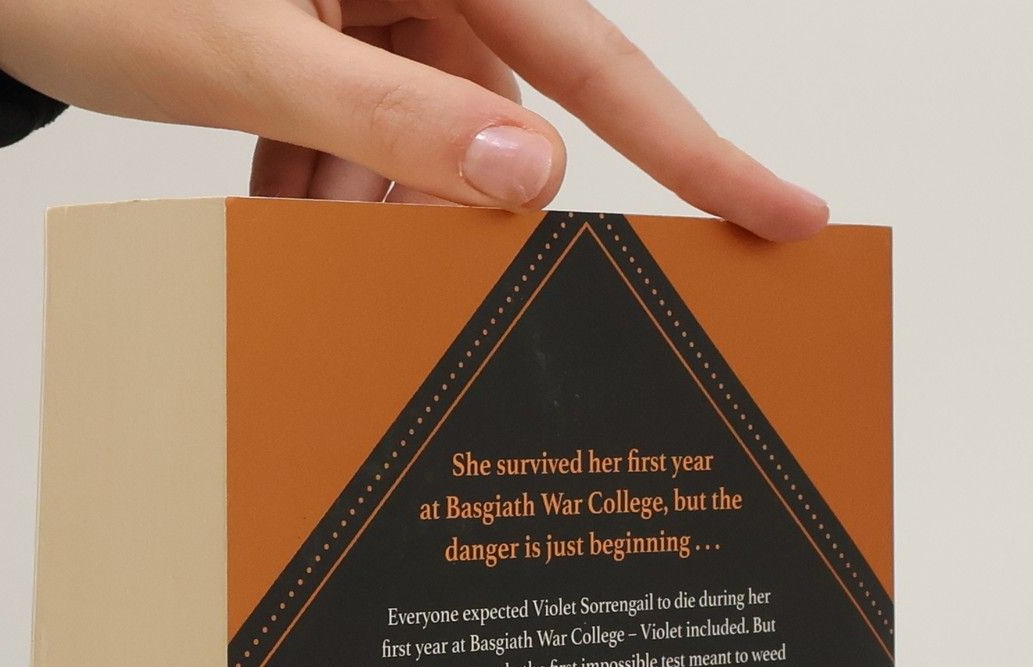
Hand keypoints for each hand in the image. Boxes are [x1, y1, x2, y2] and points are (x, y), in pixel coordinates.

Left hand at [0, 0, 828, 239]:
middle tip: (398, 269)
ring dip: (371, 210)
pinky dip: (326, 186)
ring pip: (422, 141)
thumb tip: (532, 177)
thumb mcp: (248, 53)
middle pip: (499, 113)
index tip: (784, 215)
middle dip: (445, 206)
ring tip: (295, 228)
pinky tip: (277, 206)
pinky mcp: (316, 32)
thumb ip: (393, 118)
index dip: (698, 144)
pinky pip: (361, 131)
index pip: (597, 51)